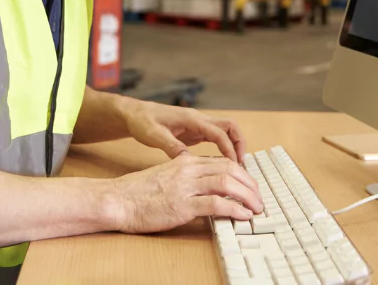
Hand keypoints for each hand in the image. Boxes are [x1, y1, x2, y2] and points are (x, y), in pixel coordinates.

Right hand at [109, 154, 262, 232]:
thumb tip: (206, 185)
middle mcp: (189, 170)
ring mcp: (186, 187)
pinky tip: (243, 216)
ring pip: (227, 184)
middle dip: (250, 184)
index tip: (250, 187)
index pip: (223, 162)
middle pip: (230, 170)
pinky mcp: (182, 206)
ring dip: (248, 197)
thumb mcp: (166, 175)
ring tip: (257, 208)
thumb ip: (186, 176)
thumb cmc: (138, 191)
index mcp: (186, 162)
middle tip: (259, 199)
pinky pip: (216, 204)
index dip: (242, 174)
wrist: (118, 199)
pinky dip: (234, 210)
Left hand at [124, 102, 246, 163]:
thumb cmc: (142, 122)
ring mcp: (198, 125)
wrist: (134, 114)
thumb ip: (171, 146)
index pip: (218, 132)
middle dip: (239, 144)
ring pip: (225, 131)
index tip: (234, 165)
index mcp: (191, 119)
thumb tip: (187, 160)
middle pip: (230, 126)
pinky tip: (222, 164)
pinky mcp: (195, 131)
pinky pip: (216, 137)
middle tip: (240, 165)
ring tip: (235, 167)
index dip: (228, 148)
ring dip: (233, 146)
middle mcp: (198, 119)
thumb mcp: (154, 135)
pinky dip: (223, 148)